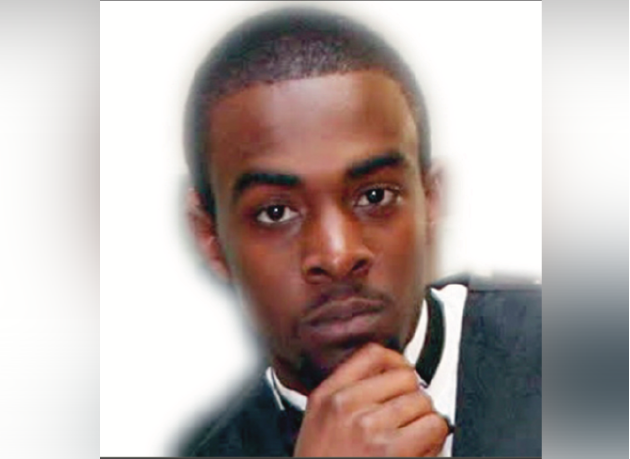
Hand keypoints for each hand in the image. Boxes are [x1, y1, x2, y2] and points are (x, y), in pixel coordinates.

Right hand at [293, 343, 448, 456]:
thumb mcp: (320, 422)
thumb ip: (346, 393)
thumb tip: (391, 374)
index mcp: (327, 395)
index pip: (372, 354)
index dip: (396, 361)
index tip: (401, 373)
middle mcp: (346, 406)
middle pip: (405, 376)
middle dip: (411, 396)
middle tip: (405, 417)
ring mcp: (370, 427)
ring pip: (423, 401)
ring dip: (424, 419)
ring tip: (409, 437)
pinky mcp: (393, 450)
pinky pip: (434, 425)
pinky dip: (434, 438)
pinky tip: (419, 449)